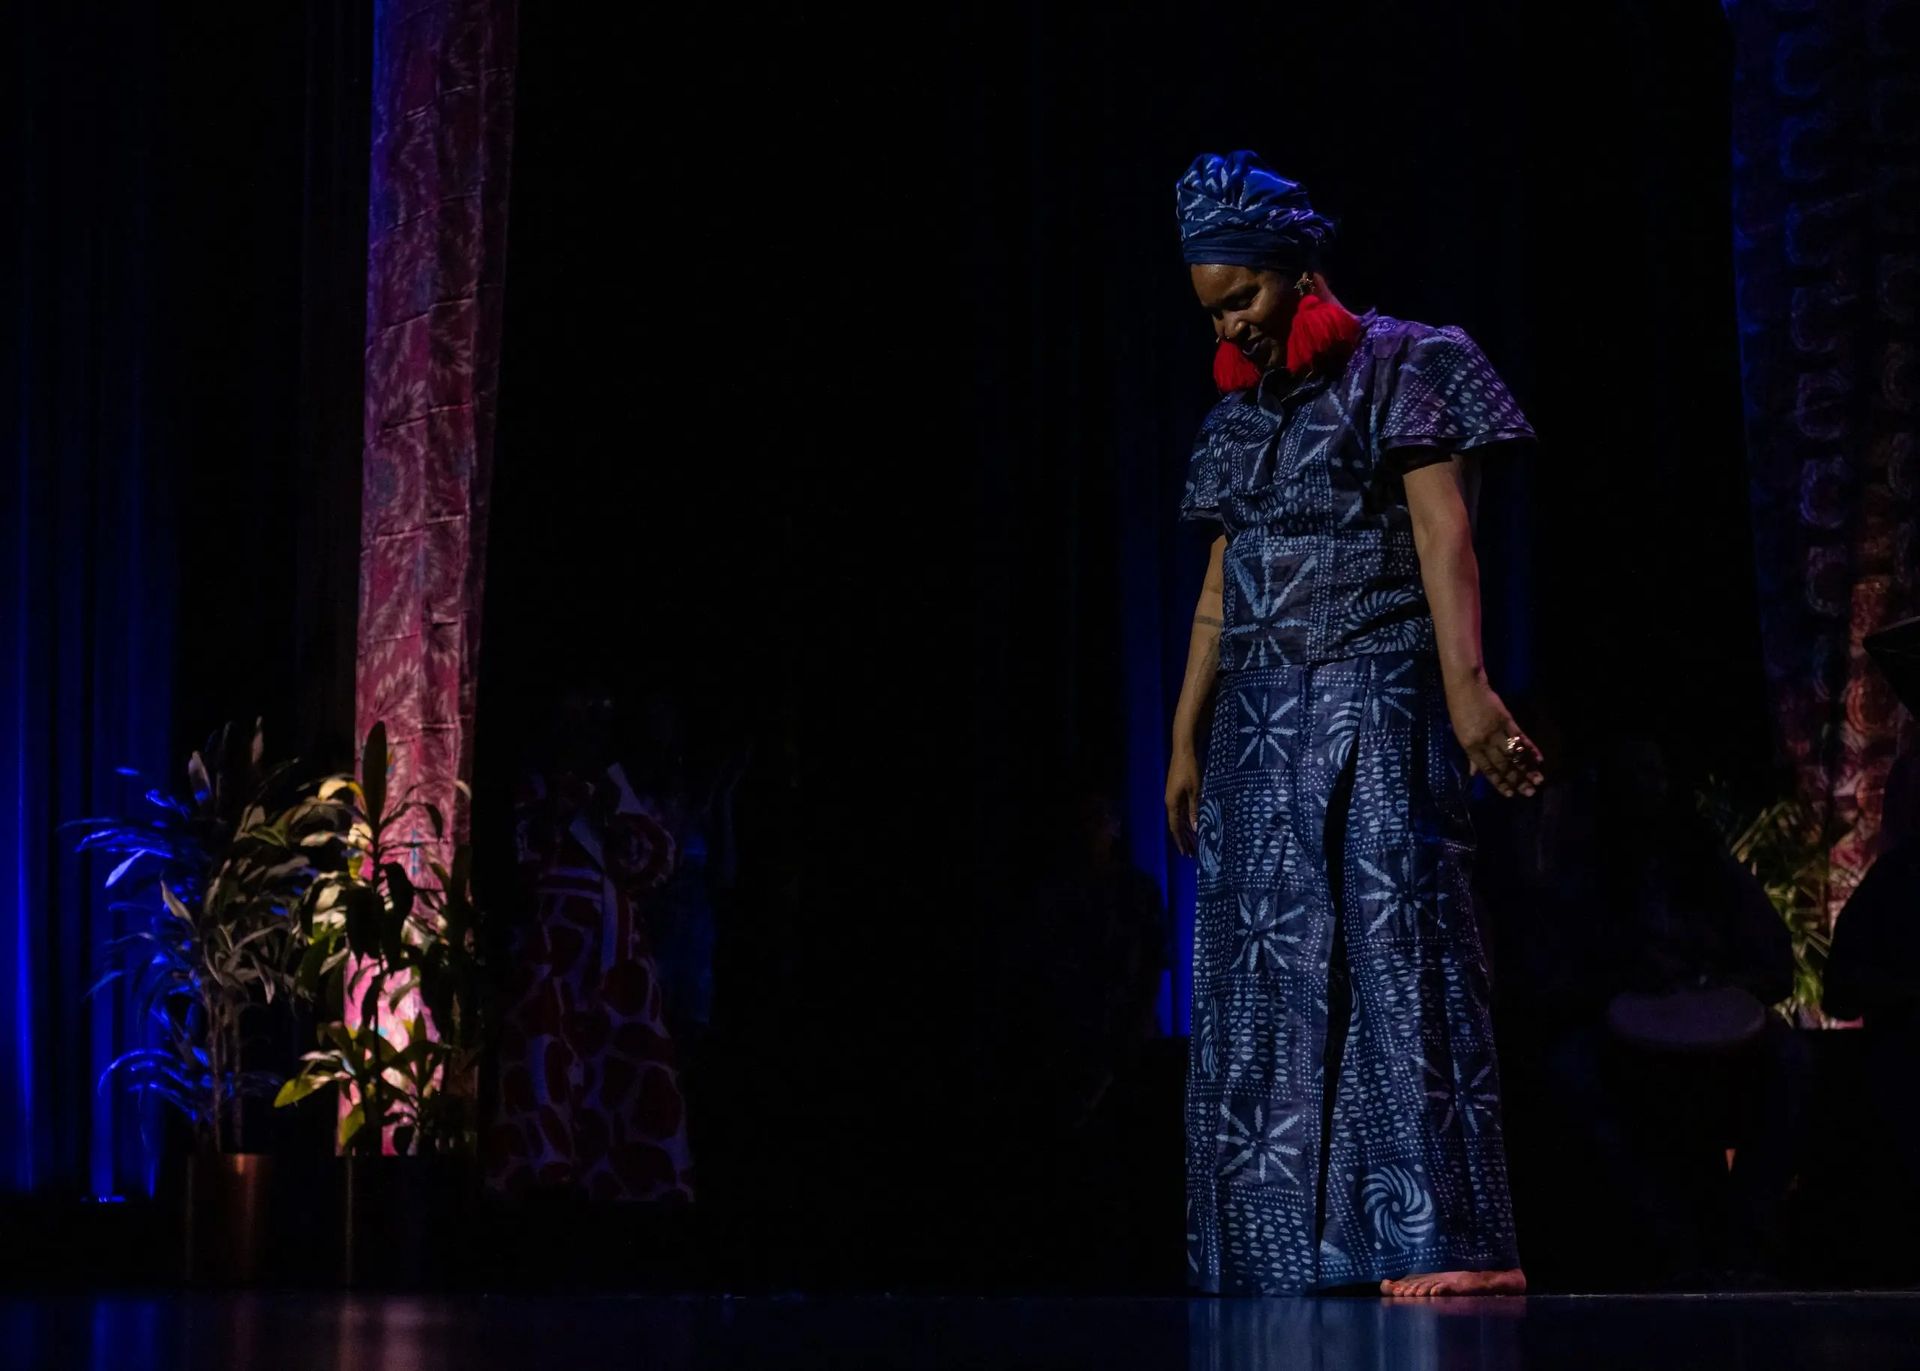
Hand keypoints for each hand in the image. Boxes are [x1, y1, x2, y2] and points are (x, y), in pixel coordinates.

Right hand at [1165, 749, 1202, 854]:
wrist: (1184, 750)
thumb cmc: (1190, 770)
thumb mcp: (1195, 791)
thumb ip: (1195, 810)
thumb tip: (1196, 829)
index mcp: (1172, 803)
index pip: (1175, 827)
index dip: (1180, 841)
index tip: (1185, 853)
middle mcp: (1170, 801)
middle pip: (1176, 824)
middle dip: (1183, 838)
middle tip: (1190, 852)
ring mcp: (1173, 795)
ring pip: (1179, 817)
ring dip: (1185, 829)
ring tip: (1193, 841)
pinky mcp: (1177, 789)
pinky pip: (1181, 809)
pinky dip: (1187, 818)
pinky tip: (1194, 822)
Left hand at [1444, 674, 1544, 798]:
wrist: (1466, 687)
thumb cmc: (1460, 711)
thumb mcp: (1461, 735)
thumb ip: (1471, 756)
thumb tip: (1474, 774)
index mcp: (1470, 747)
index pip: (1488, 769)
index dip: (1500, 783)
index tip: (1510, 794)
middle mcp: (1484, 742)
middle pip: (1503, 764)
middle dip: (1517, 780)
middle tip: (1530, 792)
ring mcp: (1496, 731)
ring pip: (1514, 754)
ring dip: (1528, 768)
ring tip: (1538, 779)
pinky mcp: (1507, 720)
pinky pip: (1520, 738)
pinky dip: (1530, 749)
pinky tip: (1539, 758)